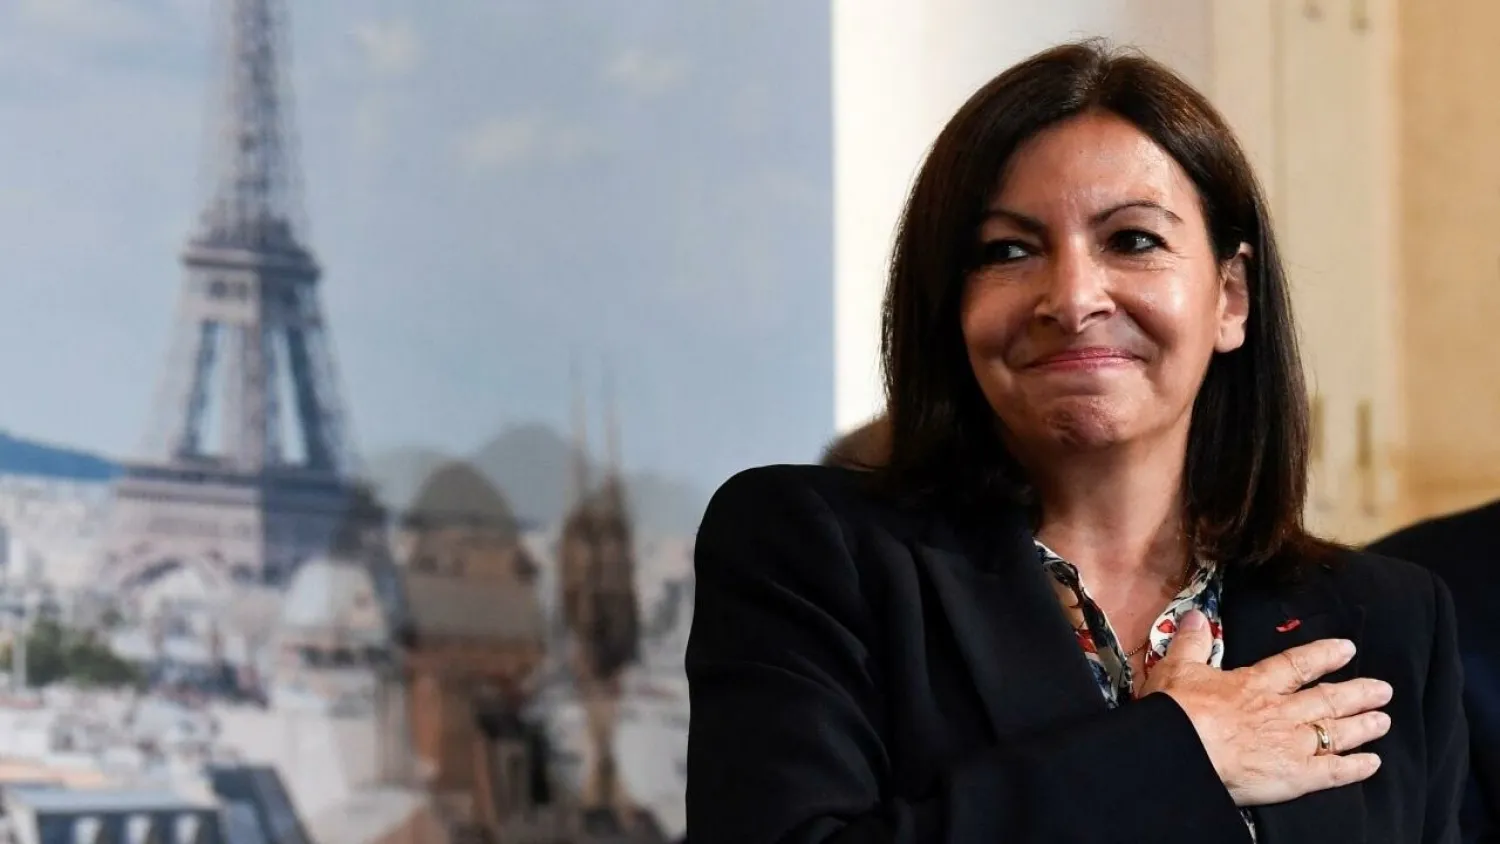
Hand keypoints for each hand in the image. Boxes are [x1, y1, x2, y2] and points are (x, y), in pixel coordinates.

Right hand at [1139, 610, 1392, 806]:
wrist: (1180, 750)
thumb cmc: (1176, 710)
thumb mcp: (1177, 668)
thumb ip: (1191, 642)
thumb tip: (1196, 615)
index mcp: (1256, 684)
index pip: (1297, 665)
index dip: (1324, 656)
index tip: (1347, 649)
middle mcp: (1282, 711)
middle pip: (1327, 700)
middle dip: (1358, 693)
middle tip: (1384, 690)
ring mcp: (1293, 744)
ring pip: (1336, 732)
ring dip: (1363, 726)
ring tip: (1384, 721)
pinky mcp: (1296, 777)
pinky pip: (1333, 771)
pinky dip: (1355, 768)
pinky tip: (1373, 764)